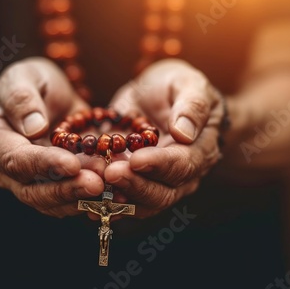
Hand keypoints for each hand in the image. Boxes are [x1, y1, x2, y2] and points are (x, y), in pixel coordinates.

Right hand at [0, 57, 103, 217]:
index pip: (16, 160)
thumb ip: (22, 98)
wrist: (38, 95)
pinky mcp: (52, 185)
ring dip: (81, 198)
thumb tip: (34, 127)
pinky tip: (115, 194)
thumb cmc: (26, 82)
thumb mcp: (22, 77)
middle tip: (97, 184)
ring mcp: (29, 181)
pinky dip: (91, 201)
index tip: (73, 164)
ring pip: (51, 202)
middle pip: (32, 191)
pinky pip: (68, 201)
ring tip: (111, 188)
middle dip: (66, 190)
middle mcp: (8, 169)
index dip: (45, 164)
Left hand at [107, 59, 224, 217]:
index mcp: (201, 149)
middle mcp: (183, 174)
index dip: (159, 164)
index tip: (136, 159)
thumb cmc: (176, 85)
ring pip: (142, 203)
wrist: (155, 94)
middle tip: (111, 173)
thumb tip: (184, 133)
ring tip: (96, 186)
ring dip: (119, 198)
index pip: (184, 164)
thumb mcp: (188, 83)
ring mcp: (159, 183)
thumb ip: (192, 105)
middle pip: (163, 192)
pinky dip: (106, 205)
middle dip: (136, 185)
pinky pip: (124, 202)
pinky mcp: (136, 184)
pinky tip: (88, 206)